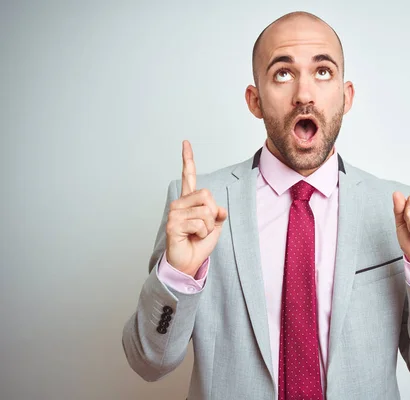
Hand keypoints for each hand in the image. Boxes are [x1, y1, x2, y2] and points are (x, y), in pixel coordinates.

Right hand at [165, 140, 227, 276]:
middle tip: (204, 227)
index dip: (187, 159)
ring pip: (205, 211)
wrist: (188, 262)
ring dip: (208, 227)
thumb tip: (218, 209)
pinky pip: (200, 224)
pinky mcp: (173, 223)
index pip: (188, 176)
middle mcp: (179, 203)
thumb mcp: (216, 226)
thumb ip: (218, 213)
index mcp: (189, 201)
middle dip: (213, 214)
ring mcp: (174, 212)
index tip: (185, 143)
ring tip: (197, 234)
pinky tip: (191, 238)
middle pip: (206, 195)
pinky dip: (202, 234)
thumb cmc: (198, 243)